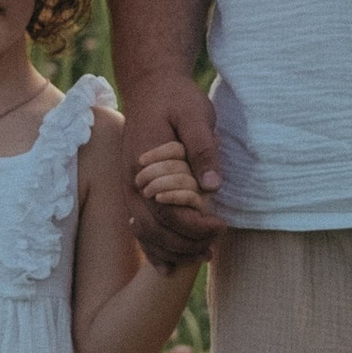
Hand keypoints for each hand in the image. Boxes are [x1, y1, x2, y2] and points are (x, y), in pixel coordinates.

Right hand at [123, 80, 221, 267]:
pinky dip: (154, 249)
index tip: (221, 225)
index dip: (195, 225)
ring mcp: (130, 189)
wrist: (150, 85)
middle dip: (186, 245)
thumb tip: (212, 186)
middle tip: (215, 246)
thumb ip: (203, 148)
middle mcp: (132, 182)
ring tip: (202, 257)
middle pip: (155, 229)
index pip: (169, 210)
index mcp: (145, 166)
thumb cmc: (175, 98)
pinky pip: (139, 228)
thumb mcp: (194, 114)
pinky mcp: (134, 191)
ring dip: (172, 252)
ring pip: (145, 234)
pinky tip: (169, 266)